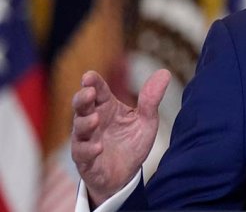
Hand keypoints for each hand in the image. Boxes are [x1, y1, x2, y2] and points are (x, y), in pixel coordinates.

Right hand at [71, 69, 170, 206]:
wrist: (126, 175)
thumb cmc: (132, 143)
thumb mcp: (146, 120)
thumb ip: (151, 99)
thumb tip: (165, 72)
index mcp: (106, 107)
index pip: (98, 91)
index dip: (93, 82)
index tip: (89, 76)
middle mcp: (93, 121)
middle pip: (81, 106)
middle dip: (82, 98)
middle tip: (88, 92)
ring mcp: (86, 140)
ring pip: (78, 129)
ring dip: (85, 123)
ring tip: (95, 119)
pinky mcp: (85, 160)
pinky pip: (82, 154)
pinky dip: (88, 150)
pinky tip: (98, 147)